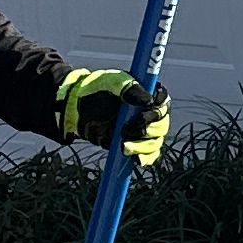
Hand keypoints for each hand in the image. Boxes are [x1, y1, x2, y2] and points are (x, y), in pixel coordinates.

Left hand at [56, 68, 172, 166]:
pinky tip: (137, 159)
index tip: (147, 109)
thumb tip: (148, 101)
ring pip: (155, 142)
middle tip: (127, 130)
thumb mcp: (113, 83)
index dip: (159, 108)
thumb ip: (130, 89)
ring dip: (142, 145)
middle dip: (146, 129)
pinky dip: (145, 158)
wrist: (79, 107)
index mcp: (148, 94)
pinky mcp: (136, 145)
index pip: (163, 102)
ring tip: (123, 145)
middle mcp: (150, 113)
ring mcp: (144, 130)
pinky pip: (149, 155)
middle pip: (161, 125)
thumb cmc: (97, 90)